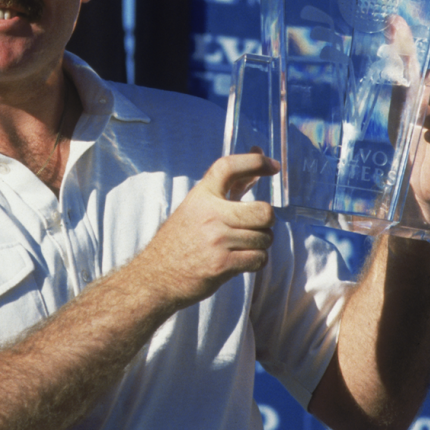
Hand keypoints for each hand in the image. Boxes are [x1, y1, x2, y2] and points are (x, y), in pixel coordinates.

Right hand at [140, 151, 279, 306]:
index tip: (273, 166)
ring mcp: (216, 239)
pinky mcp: (222, 264)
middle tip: (254, 226)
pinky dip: (255, 261)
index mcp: (201, 196)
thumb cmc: (180, 239)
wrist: (155, 275)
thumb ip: (231, 184)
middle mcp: (209, 214)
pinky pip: (259, 259)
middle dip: (266, 222)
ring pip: (264, 238)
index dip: (255, 162)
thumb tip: (256, 154)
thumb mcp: (198, 206)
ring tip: (239, 246)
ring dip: (258, 245)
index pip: (229, 167)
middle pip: (263, 211)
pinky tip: (239, 260)